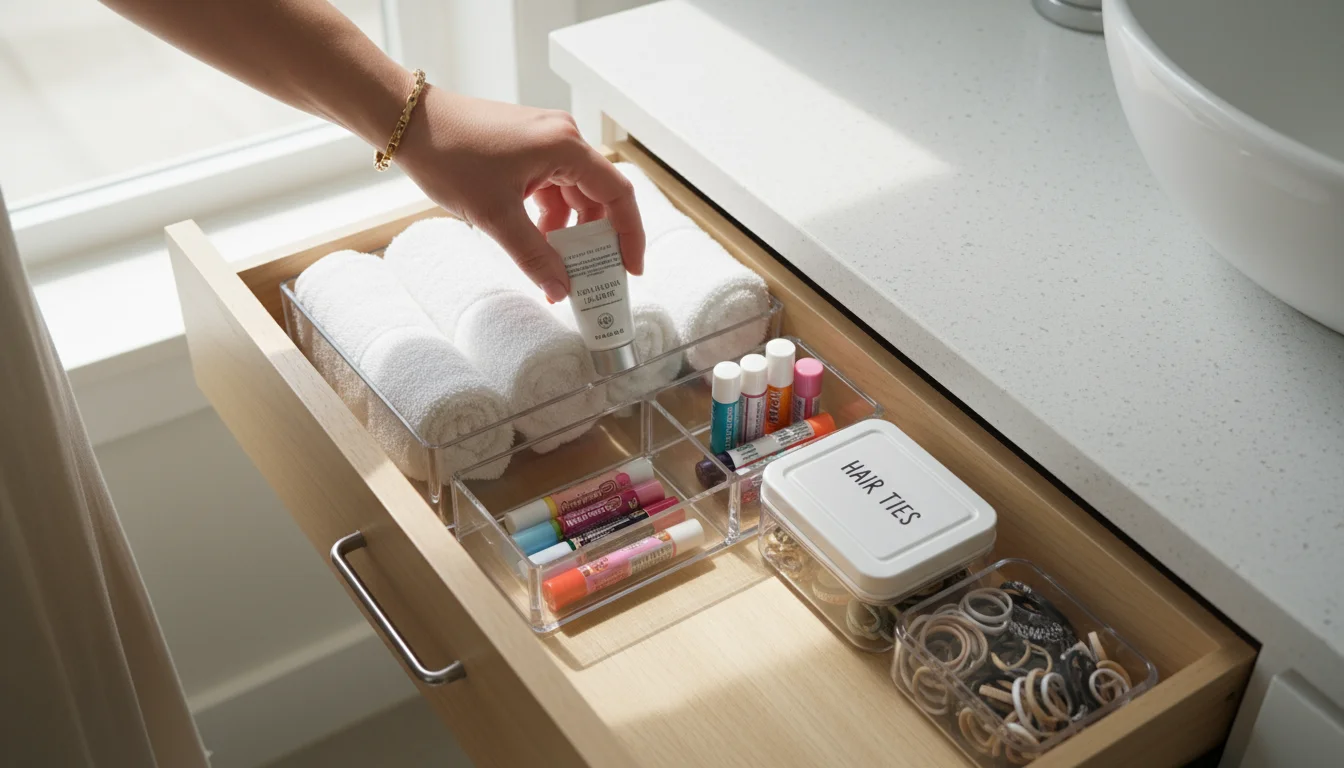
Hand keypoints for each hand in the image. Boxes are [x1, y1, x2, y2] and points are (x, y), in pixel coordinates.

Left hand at [393, 85, 643, 301]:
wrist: (408, 123)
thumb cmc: (449, 155)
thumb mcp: (494, 216)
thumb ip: (534, 256)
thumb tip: (562, 290)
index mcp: (565, 146)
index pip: (618, 194)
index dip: (629, 235)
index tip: (629, 269)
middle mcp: (563, 138)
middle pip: (598, 195)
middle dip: (595, 240)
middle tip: (590, 276)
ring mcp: (545, 140)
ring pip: (573, 194)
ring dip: (568, 230)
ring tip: (556, 265)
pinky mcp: (527, 146)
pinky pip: (553, 186)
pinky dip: (549, 215)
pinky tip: (536, 240)